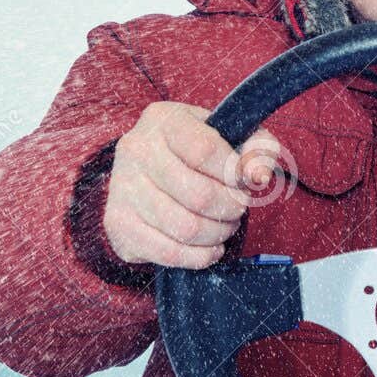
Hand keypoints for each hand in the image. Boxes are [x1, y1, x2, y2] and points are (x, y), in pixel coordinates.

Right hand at [103, 101, 286, 268]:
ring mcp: (122, 188)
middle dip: (231, 208)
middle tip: (238, 207)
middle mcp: (136, 149)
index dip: (234, 173)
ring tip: (225, 224)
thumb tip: (258, 176)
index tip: (245, 181)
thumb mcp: (233, 136)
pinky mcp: (119, 223)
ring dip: (218, 233)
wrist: (151, 171)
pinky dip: (199, 256)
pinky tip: (210, 247)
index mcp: (164, 119)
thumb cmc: (199, 152)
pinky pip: (168, 252)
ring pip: (185, 228)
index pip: (204, 150)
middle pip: (199, 195)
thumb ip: (258, 149)